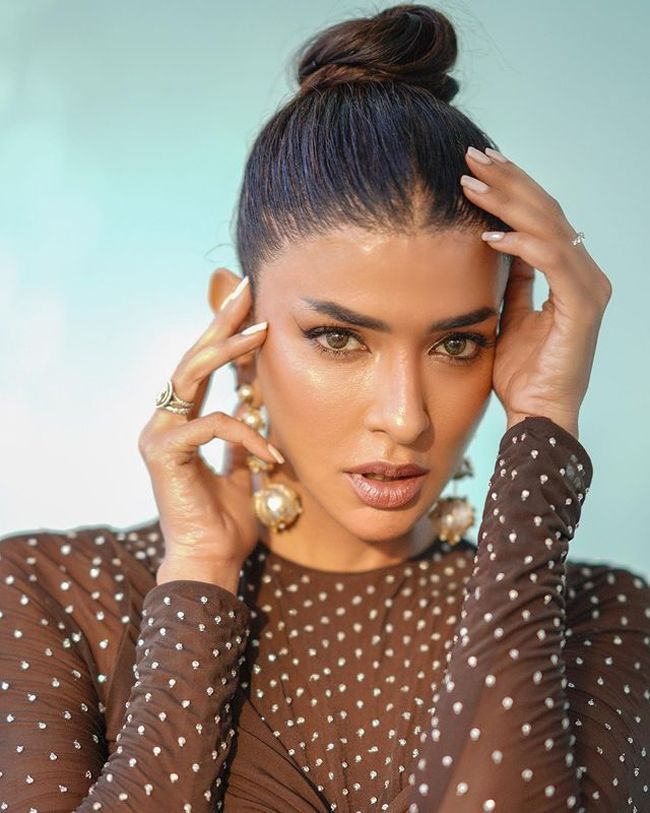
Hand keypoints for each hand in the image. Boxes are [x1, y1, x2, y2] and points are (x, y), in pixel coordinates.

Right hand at [137, 271, 280, 587]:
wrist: (211, 562)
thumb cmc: (228, 521)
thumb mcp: (243, 468)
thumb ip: (244, 436)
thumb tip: (260, 404)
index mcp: (183, 421)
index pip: (204, 368)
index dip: (223, 335)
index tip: (249, 305)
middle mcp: (165, 421)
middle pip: (193, 359)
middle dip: (220, 323)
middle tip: (245, 289)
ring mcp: (159, 434)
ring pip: (191, 376)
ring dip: (228, 351)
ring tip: (261, 332)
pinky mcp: (163, 452)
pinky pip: (211, 425)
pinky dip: (246, 433)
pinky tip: (271, 453)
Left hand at [461, 146, 611, 439]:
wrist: (537, 414)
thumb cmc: (522, 372)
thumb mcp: (511, 315)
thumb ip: (514, 280)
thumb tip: (498, 244)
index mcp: (569, 273)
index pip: (542, 217)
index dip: (513, 188)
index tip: (479, 168)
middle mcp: (584, 274)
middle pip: (547, 211)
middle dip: (508, 180)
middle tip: (473, 156)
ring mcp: (587, 288)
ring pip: (549, 227)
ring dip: (508, 202)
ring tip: (472, 184)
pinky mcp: (582, 306)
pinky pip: (551, 261)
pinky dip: (520, 244)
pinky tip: (488, 235)